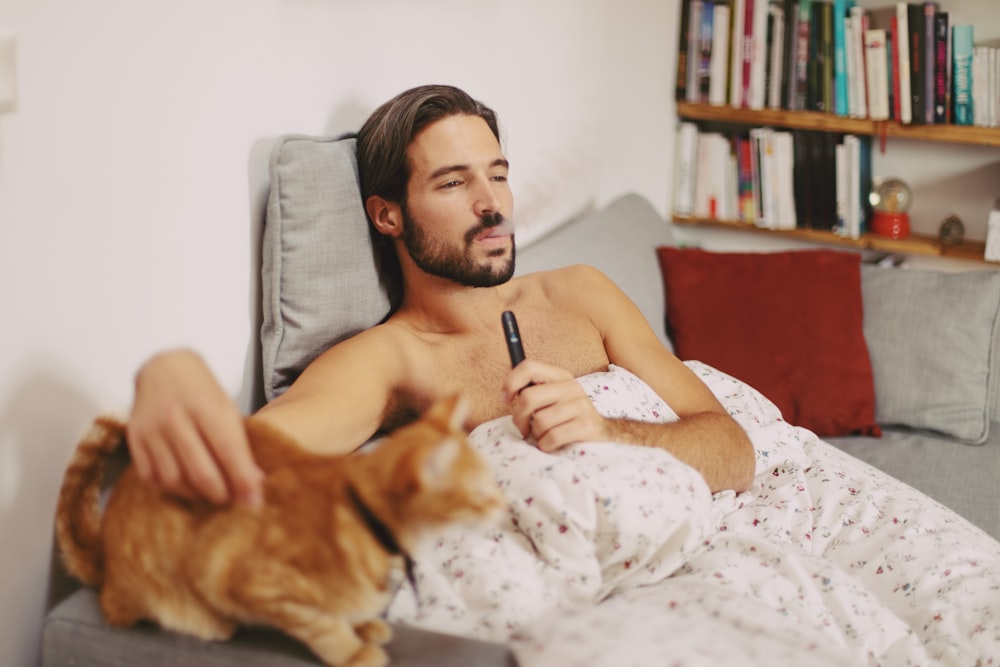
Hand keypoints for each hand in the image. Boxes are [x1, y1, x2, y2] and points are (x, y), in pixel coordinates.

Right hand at [126, 349, 262, 505]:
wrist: (163, 367)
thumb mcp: (226, 408)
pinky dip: (171, 488)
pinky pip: (151, 476)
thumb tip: (254, 483)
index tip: (254, 502)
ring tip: (211, 495)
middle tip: (234, 502)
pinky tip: (186, 487)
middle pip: (200, 472)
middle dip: (221, 494)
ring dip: (197, 495)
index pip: (228, 451)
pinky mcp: (135, 439)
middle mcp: (176, 419)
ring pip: (174, 479)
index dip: (242, 480)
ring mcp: (152, 430)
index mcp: (205, 406)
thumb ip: (238, 444)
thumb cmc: (202, 391)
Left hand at [501, 359, 607, 451]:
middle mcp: (571, 387)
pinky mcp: (586, 426)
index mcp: (560, 376)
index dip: (511, 382)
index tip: (505, 399)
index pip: (529, 366)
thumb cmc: (567, 418)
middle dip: (519, 418)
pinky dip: (546, 445)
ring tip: (544, 435)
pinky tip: (552, 444)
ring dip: (536, 435)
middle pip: (528, 397)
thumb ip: (532, 391)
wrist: (603, 435)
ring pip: (539, 421)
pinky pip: (551, 437)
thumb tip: (505, 392)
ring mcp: (580, 405)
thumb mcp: (552, 399)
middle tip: (523, 428)